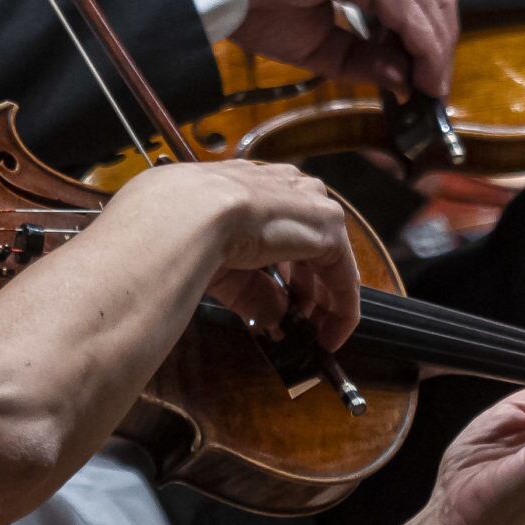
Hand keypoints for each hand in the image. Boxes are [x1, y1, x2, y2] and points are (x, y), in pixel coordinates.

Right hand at [132, 159, 361, 349]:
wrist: (188, 214)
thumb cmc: (181, 231)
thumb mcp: (221, 266)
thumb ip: (253, 290)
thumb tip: (276, 318)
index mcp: (253, 187)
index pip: (279, 227)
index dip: (284, 270)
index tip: (281, 301)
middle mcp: (286, 189)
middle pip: (310, 243)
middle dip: (307, 288)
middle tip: (302, 325)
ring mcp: (310, 205)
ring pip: (330, 260)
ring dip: (325, 301)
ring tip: (318, 336)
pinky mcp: (328, 229)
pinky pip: (344, 275)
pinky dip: (341, 309)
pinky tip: (331, 337)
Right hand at [186, 0, 457, 98]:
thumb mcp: (314, 42)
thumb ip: (359, 58)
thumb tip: (401, 78)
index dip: (427, 37)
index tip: (425, 78)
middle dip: (442, 43)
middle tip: (436, 88)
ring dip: (437, 47)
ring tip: (432, 88)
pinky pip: (407, 7)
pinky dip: (422, 42)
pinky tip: (421, 72)